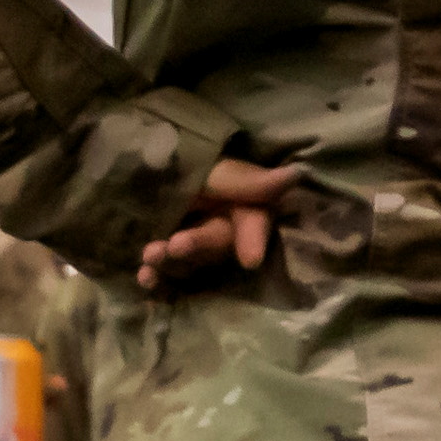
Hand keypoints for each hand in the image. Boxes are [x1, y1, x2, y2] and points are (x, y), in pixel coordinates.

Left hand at [136, 156, 308, 296]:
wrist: (145, 165)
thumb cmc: (187, 162)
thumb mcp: (215, 168)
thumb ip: (249, 180)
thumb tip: (296, 174)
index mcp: (244, 204)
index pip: (255, 224)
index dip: (253, 240)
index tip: (250, 259)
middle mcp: (225, 228)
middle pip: (218, 245)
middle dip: (199, 246)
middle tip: (176, 246)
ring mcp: (195, 243)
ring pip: (191, 262)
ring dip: (173, 262)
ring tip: (151, 255)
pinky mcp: (167, 257)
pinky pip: (166, 273)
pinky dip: (155, 277)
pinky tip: (144, 278)